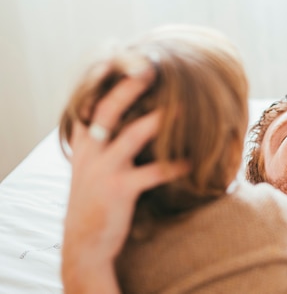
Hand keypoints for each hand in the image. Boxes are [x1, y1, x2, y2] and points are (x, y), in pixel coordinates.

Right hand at [62, 70, 188, 293]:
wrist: (85, 243)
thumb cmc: (96, 199)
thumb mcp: (91, 166)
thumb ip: (104, 140)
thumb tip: (134, 114)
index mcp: (84, 142)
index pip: (90, 101)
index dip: (103, 77)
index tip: (121, 52)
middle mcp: (90, 151)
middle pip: (109, 108)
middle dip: (131, 84)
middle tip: (153, 66)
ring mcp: (103, 169)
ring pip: (132, 134)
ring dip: (160, 119)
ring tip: (184, 106)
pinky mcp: (118, 189)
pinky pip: (153, 172)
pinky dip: (175, 165)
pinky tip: (192, 163)